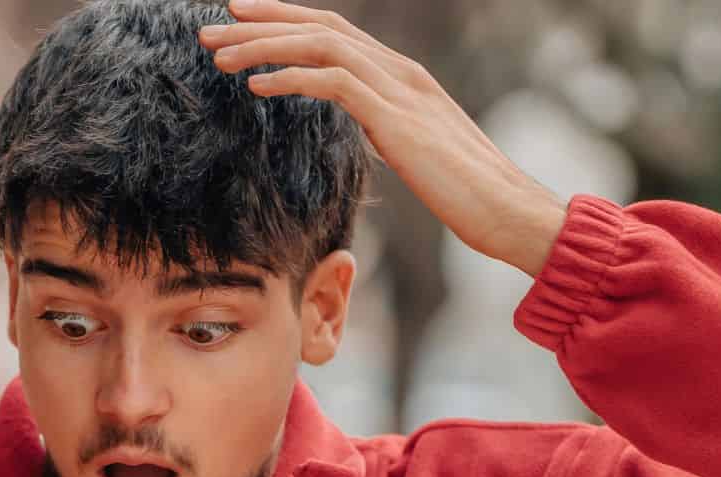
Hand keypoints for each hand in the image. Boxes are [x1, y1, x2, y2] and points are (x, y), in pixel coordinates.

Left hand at [200, 0, 568, 277]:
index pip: (335, 30)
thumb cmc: (467, 193)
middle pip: (320, 24)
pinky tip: (257, 87)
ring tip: (220, 58)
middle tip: (210, 32)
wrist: (510, 211)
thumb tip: (365, 127)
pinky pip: (333, 82)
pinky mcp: (397, 119)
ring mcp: (400, 90)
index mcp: (403, 75)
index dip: (285, 20)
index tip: (240, 22)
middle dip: (261, 24)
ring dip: (264, 47)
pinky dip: (290, 78)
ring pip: (320, 44)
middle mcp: (400, 70)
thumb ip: (388, 128)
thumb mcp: (418, 151)